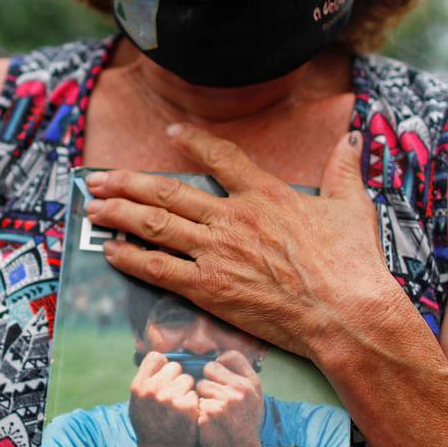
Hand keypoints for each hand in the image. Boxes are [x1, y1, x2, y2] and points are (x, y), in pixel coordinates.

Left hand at [85, 122, 421, 366]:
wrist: (345, 312)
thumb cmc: (353, 264)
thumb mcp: (352, 207)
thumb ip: (344, 170)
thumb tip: (354, 138)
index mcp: (265, 194)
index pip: (221, 157)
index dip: (192, 142)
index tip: (170, 134)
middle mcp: (233, 218)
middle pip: (168, 191)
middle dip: (128, 183)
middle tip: (99, 179)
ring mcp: (217, 252)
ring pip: (155, 225)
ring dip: (119, 214)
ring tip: (93, 209)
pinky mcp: (209, 289)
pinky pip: (159, 269)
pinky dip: (131, 258)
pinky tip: (110, 252)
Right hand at [127, 352, 199, 446]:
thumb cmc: (149, 427)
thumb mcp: (137, 403)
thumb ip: (146, 382)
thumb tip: (161, 361)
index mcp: (139, 386)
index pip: (156, 357)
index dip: (163, 366)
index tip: (164, 378)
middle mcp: (153, 389)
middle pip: (175, 367)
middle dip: (177, 379)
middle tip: (174, 395)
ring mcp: (170, 398)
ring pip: (188, 379)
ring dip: (187, 390)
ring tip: (179, 406)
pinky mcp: (187, 407)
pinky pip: (195, 394)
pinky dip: (194, 403)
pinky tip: (187, 415)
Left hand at [196, 350, 264, 446]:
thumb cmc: (244, 425)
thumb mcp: (253, 399)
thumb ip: (239, 378)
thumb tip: (218, 359)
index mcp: (251, 383)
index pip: (230, 356)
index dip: (220, 364)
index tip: (218, 376)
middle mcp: (240, 389)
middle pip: (209, 368)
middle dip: (207, 381)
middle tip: (214, 398)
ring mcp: (224, 401)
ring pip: (199, 385)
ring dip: (201, 397)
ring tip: (212, 412)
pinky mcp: (208, 413)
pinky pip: (194, 401)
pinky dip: (197, 411)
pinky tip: (207, 422)